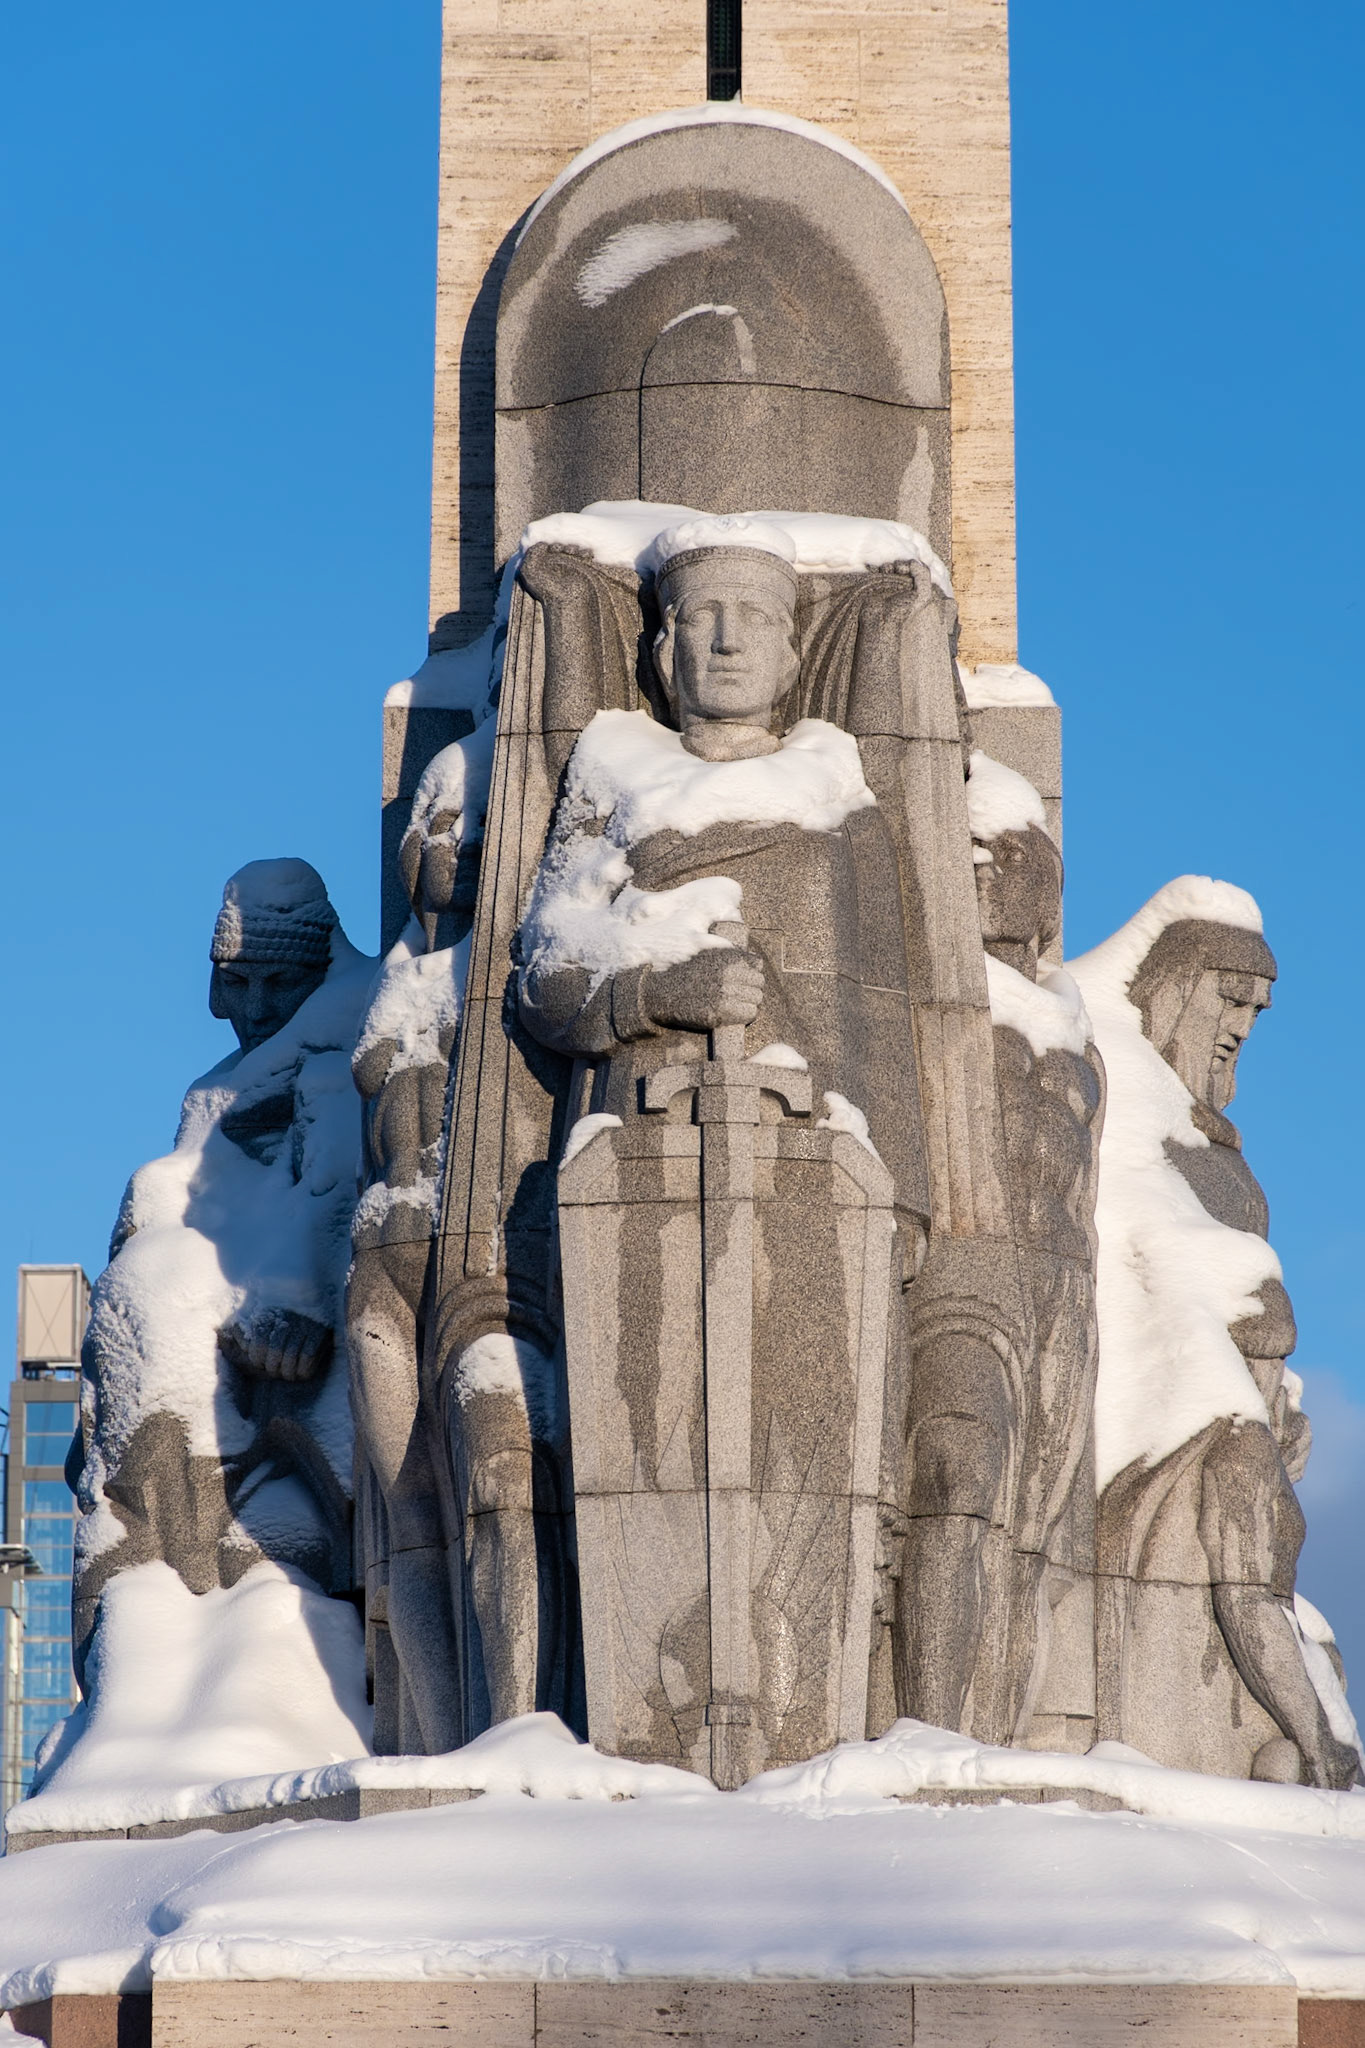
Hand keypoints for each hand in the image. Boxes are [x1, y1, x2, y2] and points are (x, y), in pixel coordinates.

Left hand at [218, 1307, 333, 1383]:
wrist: (312, 1303)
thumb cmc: (279, 1321)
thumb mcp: (256, 1321)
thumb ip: (240, 1329)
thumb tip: (220, 1332)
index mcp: (270, 1313)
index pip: (259, 1342)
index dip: (257, 1358)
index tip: (260, 1362)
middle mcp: (287, 1317)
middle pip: (275, 1351)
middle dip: (273, 1367)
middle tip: (275, 1370)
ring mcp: (305, 1324)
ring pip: (291, 1356)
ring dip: (288, 1372)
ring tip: (287, 1374)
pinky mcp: (321, 1332)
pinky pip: (309, 1357)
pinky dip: (303, 1370)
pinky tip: (301, 1372)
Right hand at [646, 948, 764, 1031]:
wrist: (660, 991)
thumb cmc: (686, 971)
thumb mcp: (708, 953)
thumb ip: (734, 954)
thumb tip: (758, 962)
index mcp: (726, 959)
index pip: (757, 968)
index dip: (752, 975)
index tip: (744, 981)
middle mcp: (727, 976)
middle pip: (759, 985)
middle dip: (752, 990)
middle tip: (740, 995)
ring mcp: (723, 996)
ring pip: (756, 1001)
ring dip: (749, 1003)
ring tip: (736, 1005)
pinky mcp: (718, 1014)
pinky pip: (748, 1014)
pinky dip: (744, 1015)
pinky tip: (734, 1013)